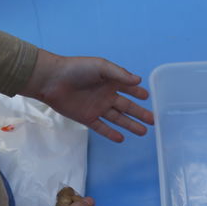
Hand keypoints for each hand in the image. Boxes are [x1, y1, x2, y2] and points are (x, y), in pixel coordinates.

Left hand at [23, 51, 154, 141]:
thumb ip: (120, 74)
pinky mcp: (87, 118)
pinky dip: (111, 133)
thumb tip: (139, 80)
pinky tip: (122, 139)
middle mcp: (105, 95)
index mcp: (110, 81)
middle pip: (127, 106)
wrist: (52, 80)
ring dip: (130, 125)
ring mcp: (97, 107)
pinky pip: (101, 127)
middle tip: (154, 120)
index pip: (128, 88)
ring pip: (118, 118)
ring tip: (144, 132)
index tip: (149, 98)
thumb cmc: (77, 69)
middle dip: (140, 113)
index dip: (138, 93)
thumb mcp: (101, 67)